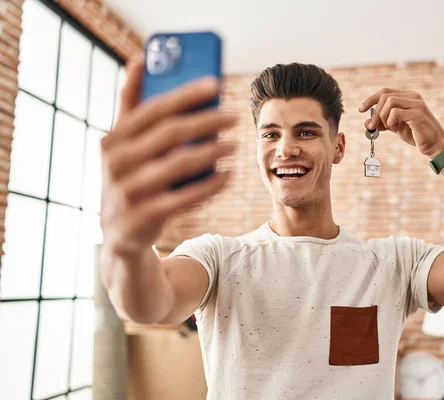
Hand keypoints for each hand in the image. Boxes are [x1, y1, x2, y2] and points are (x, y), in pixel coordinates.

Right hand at [100, 56, 238, 256]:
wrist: (120, 233)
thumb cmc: (129, 178)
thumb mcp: (121, 144)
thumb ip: (130, 104)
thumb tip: (140, 60)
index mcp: (112, 139)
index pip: (153, 109)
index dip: (185, 95)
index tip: (215, 84)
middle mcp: (116, 163)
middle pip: (171, 134)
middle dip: (207, 122)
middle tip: (234, 116)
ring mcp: (129, 191)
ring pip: (180, 164)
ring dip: (213, 152)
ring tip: (236, 144)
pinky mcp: (146, 215)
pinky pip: (186, 197)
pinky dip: (211, 185)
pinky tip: (229, 175)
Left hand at [358, 88, 443, 157]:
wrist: (434, 145)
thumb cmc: (416, 135)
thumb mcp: (396, 127)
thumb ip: (383, 123)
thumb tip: (367, 122)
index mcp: (408, 96)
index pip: (385, 92)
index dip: (370, 99)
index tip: (361, 110)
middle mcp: (413, 96)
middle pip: (384, 96)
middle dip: (374, 112)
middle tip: (372, 126)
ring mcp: (416, 104)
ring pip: (389, 102)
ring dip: (383, 117)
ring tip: (389, 128)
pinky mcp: (417, 114)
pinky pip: (395, 112)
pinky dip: (391, 122)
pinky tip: (397, 129)